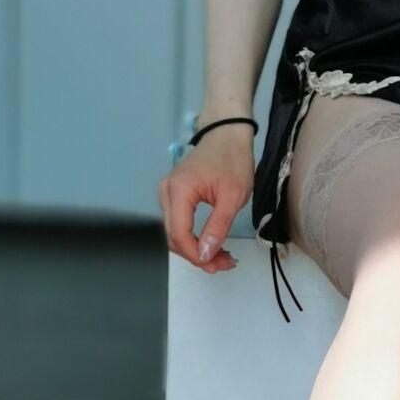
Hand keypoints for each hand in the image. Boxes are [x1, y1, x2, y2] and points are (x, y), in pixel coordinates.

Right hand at [159, 128, 253, 274]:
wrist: (227, 134)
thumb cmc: (232, 159)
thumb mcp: (233, 196)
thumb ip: (217, 227)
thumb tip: (205, 255)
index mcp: (179, 190)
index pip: (179, 234)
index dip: (195, 255)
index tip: (216, 265)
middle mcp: (167, 192)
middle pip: (173, 237)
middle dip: (197, 255)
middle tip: (224, 263)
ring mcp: (168, 193)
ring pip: (175, 232)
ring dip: (196, 248)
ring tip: (222, 256)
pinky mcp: (174, 195)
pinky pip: (179, 223)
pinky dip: (194, 237)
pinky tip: (212, 243)